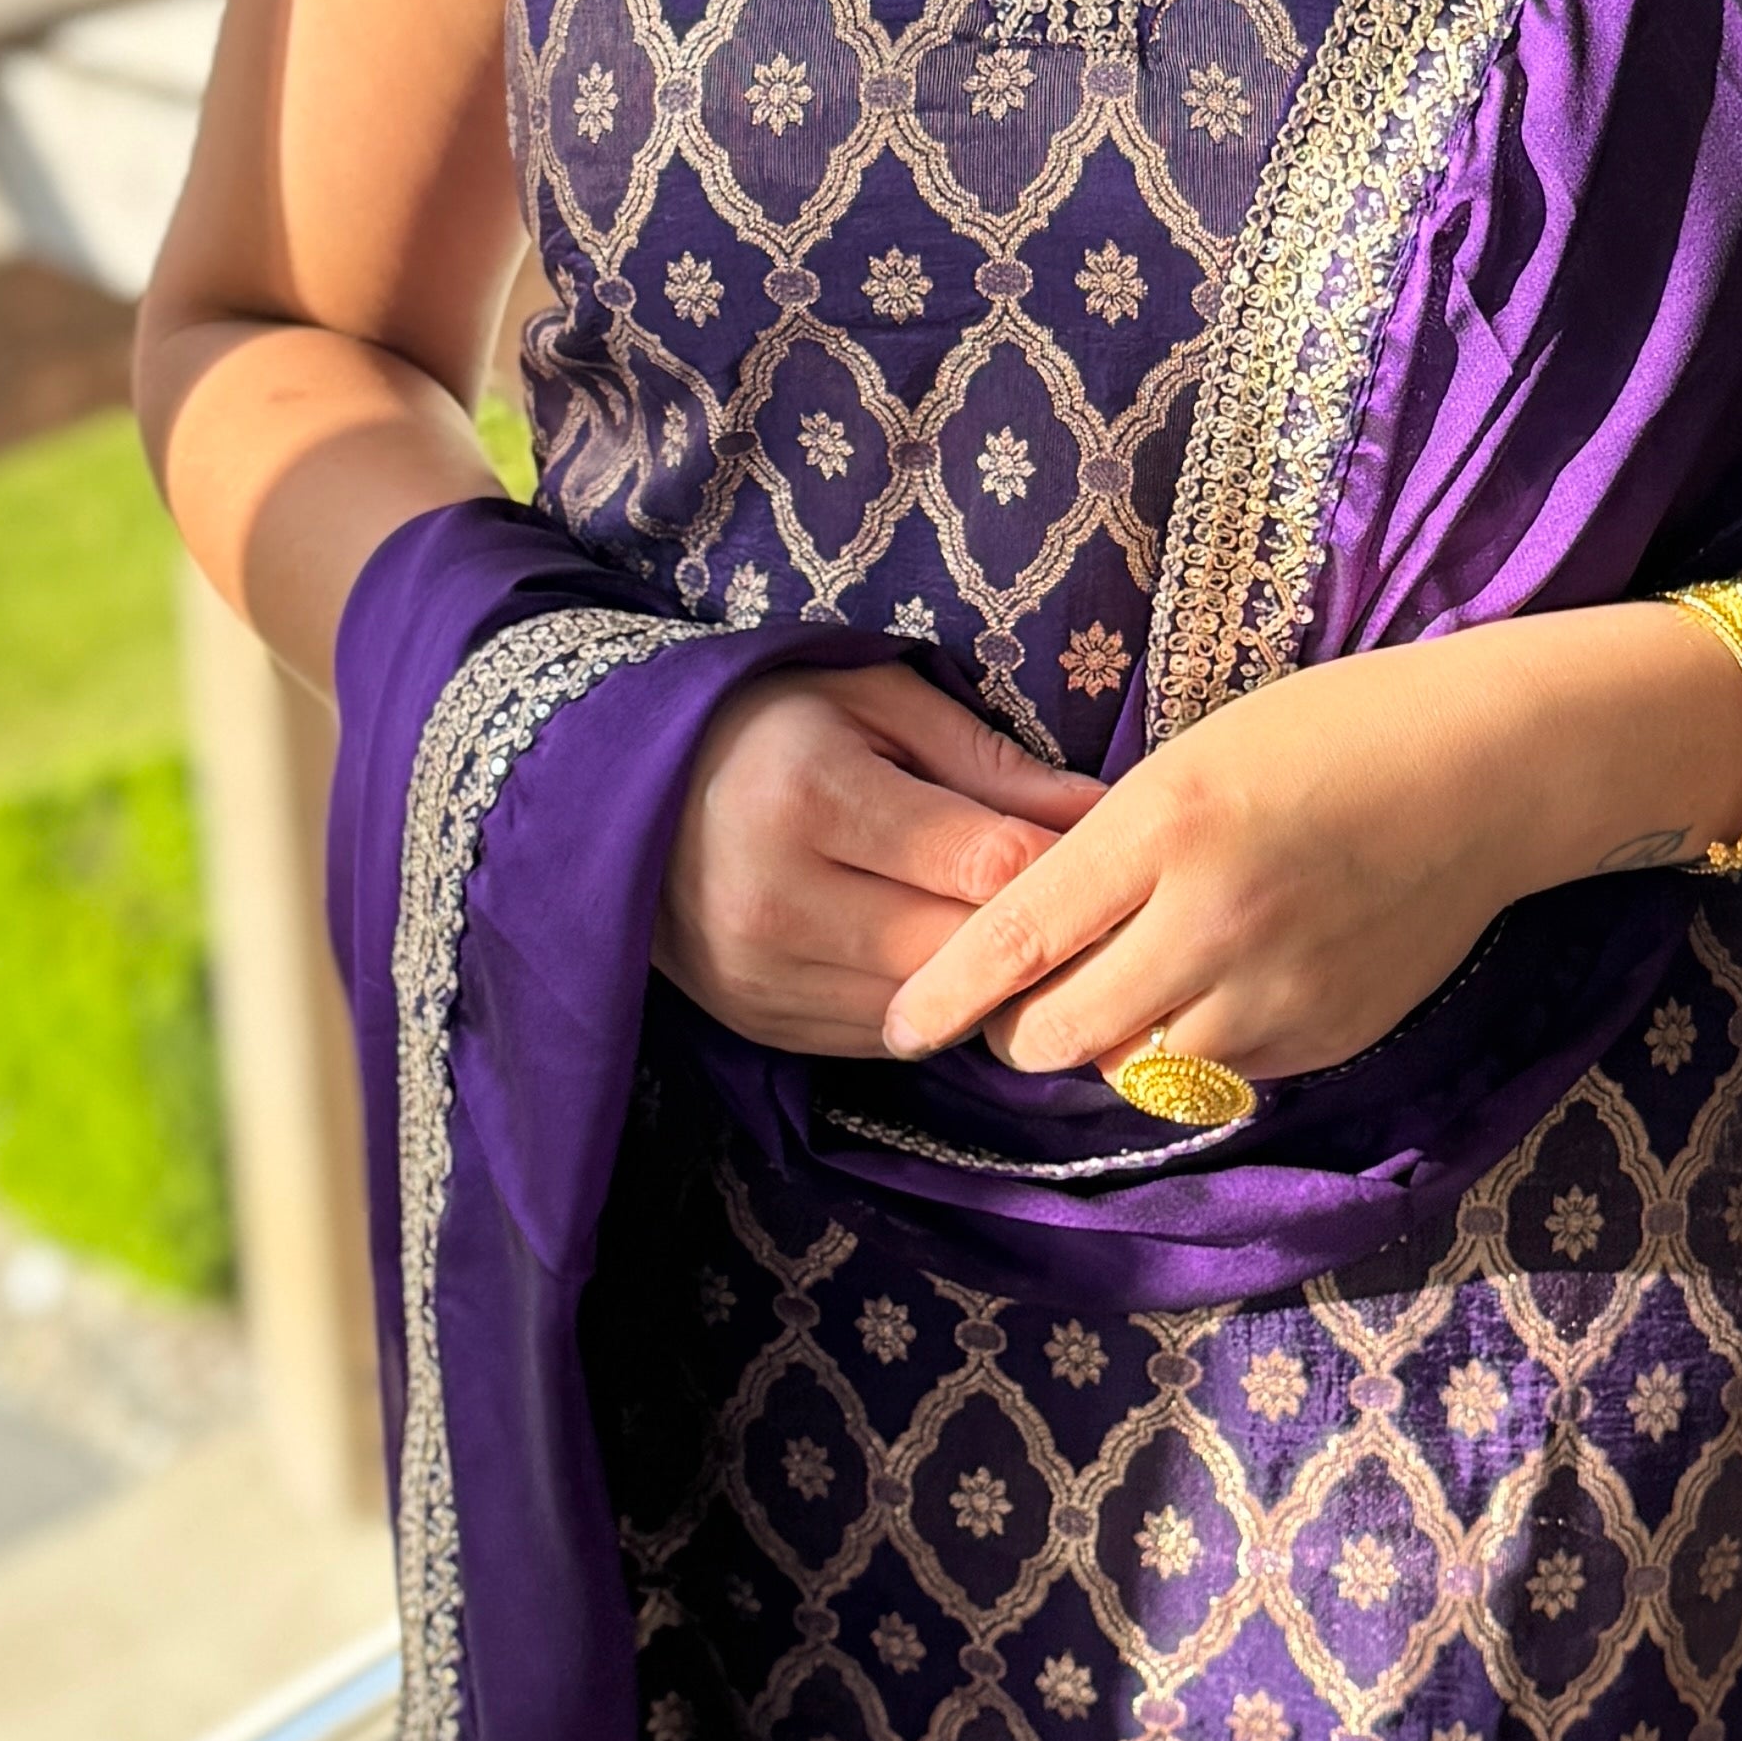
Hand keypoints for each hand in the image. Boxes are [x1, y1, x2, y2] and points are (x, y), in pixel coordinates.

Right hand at [655, 661, 1105, 1056]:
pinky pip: (887, 1038)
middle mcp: (780, 902)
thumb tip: (1104, 815)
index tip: (1115, 857)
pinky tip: (949, 965)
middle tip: (1098, 911)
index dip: (1069, 868)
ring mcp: (763, 977)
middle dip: (1043, 937)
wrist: (626, 792)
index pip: (988, 864)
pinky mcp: (760, 1024)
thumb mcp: (880, 703)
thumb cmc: (773, 725)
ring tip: (1027, 938)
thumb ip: (993, 764)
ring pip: (935, 1010)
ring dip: (992, 985)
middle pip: (966, 951)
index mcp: (813, 798)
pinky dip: (934, 1008)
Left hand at [877, 633, 1622, 1090]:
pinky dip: (1197, 1049)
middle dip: (1021, 1032)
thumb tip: (1030, 940)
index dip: (941, 995)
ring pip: (1136, 1071)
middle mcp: (1211, 922)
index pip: (1015, 941)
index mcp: (1164, 827)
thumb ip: (1109, 853)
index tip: (901, 1025)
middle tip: (1023, 1004)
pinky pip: (1221, 1076)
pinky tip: (1225, 987)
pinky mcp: (1324, 1037)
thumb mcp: (1192, 760)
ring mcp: (1275, 992)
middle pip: (1060, 1035)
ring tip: (1128, 991)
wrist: (1485, 772)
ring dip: (1111, 1046)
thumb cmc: (1328, 736)